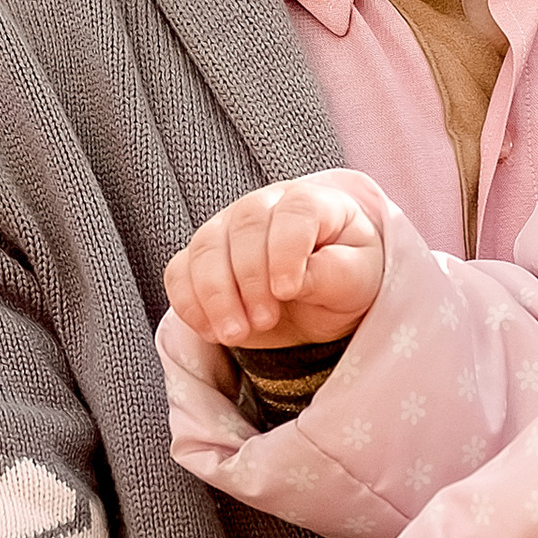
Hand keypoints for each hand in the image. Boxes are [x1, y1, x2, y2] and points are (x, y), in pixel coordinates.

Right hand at [164, 180, 385, 357]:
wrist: (321, 300)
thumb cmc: (345, 280)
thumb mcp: (357, 280)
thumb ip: (336, 273)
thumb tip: (298, 279)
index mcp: (311, 202)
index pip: (294, 212)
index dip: (286, 251)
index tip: (287, 292)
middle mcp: (263, 206)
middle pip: (243, 226)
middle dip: (249, 279)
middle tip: (264, 321)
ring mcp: (226, 229)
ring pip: (205, 248)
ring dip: (215, 296)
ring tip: (236, 335)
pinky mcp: (202, 259)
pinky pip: (179, 272)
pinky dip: (190, 304)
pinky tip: (212, 332)